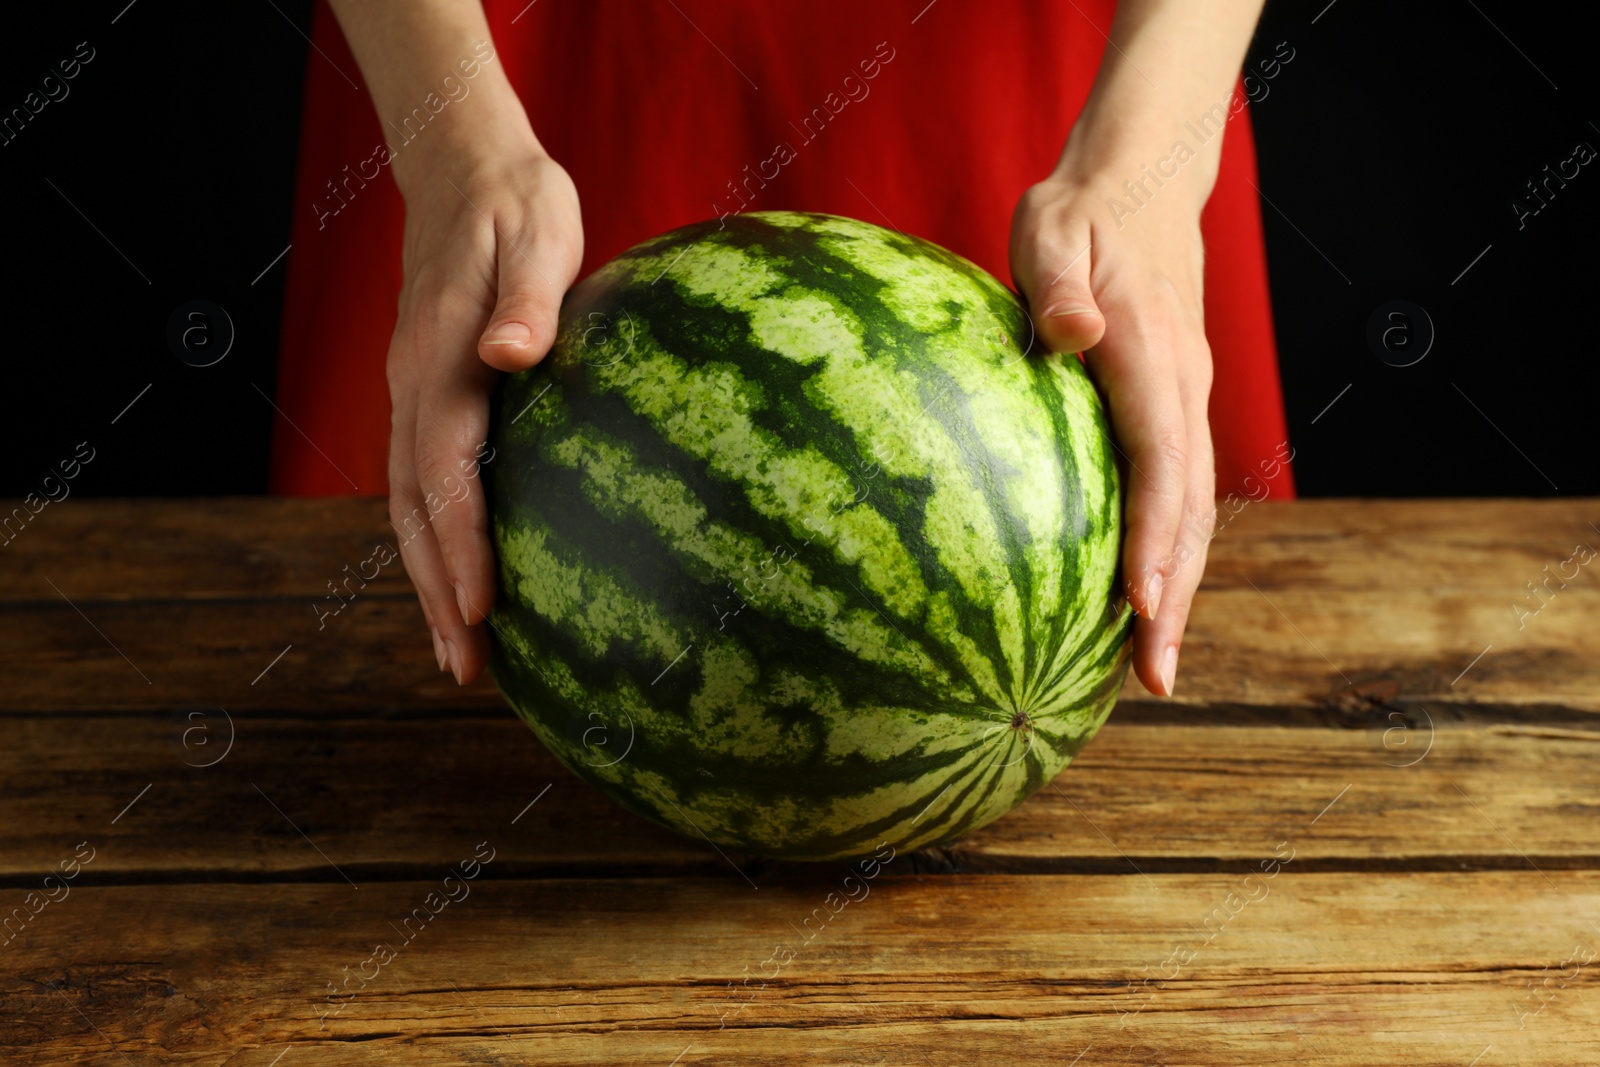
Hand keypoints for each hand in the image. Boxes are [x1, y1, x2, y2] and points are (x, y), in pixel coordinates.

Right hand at [385, 130, 582, 684]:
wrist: (461, 172)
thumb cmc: (516, 204)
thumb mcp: (537, 230)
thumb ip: (527, 296)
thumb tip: (510, 353)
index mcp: (440, 355)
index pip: (443, 464)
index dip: (457, 538)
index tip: (480, 604)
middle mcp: (413, 384)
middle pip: (413, 506)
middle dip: (436, 590)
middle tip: (466, 668)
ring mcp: (412, 395)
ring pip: (411, 504)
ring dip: (431, 580)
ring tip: (463, 652)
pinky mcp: (428, 398)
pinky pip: (426, 483)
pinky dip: (439, 540)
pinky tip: (469, 580)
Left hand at [1010, 161, 1215, 697]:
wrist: (1137, 187)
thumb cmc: (1078, 215)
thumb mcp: (1050, 229)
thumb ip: (1054, 283)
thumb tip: (1072, 337)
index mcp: (1153, 353)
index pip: (1162, 459)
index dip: (1154, 536)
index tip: (1140, 605)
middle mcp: (1182, 388)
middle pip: (1191, 509)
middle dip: (1177, 597)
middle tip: (1156, 680)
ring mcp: (1183, 403)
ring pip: (1192, 512)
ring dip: (1178, 590)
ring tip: (1153, 670)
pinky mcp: (1170, 412)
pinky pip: (1175, 494)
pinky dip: (1167, 554)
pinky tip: (1137, 603)